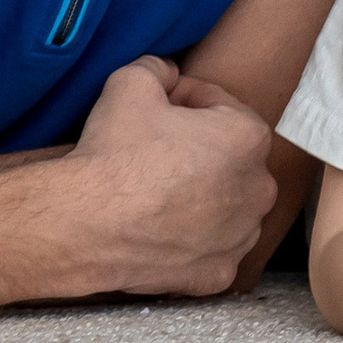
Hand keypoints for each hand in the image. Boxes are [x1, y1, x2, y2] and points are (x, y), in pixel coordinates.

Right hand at [63, 57, 276, 296]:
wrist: (83, 224)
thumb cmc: (113, 153)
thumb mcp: (129, 82)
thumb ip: (157, 68)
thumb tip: (165, 71)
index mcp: (249, 137)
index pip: (222, 107)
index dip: (188, 101)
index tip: (162, 106)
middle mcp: (259, 188)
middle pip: (231, 159)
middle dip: (201, 150)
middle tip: (158, 149)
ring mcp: (241, 236)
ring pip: (228, 208)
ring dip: (203, 198)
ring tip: (160, 192)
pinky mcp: (217, 275)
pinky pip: (212, 252)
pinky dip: (193, 243)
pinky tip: (164, 232)